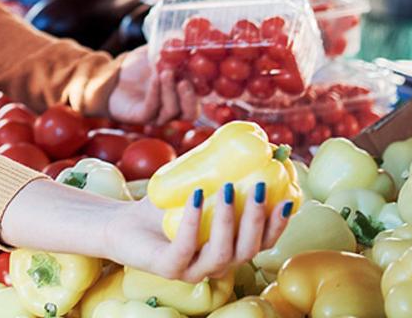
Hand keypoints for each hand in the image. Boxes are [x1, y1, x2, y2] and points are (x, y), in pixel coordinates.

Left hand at [107, 184, 290, 282]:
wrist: (121, 223)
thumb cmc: (162, 207)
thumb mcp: (196, 188)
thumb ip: (219, 172)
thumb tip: (247, 140)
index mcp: (228, 250)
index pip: (262, 243)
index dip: (278, 224)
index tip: (289, 198)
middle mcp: (216, 265)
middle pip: (248, 250)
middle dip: (258, 220)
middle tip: (261, 187)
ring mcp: (193, 270)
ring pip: (222, 254)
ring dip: (228, 220)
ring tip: (228, 189)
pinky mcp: (168, 268)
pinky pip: (185, 247)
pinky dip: (193, 221)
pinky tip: (196, 197)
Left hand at [108, 47, 196, 124]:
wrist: (112, 76)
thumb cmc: (138, 67)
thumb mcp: (156, 52)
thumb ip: (171, 46)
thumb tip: (185, 36)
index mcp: (183, 96)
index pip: (201, 99)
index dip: (204, 88)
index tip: (202, 71)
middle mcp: (174, 109)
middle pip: (191, 113)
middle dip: (190, 98)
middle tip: (185, 81)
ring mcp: (158, 116)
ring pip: (171, 111)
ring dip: (170, 91)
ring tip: (165, 72)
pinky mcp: (141, 118)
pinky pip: (151, 109)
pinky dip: (155, 93)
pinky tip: (155, 77)